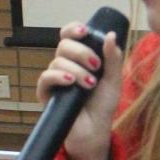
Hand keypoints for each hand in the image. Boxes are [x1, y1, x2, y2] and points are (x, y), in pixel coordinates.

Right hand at [36, 21, 124, 159]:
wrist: (95, 130)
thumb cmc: (103, 105)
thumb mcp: (113, 80)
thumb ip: (113, 58)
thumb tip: (110, 34)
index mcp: (80, 58)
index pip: (70, 36)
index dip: (73, 29)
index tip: (84, 31)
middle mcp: (65, 65)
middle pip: (63, 45)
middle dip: (81, 52)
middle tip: (96, 65)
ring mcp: (55, 79)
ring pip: (57, 61)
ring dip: (76, 70)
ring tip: (90, 83)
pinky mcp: (46, 93)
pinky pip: (46, 77)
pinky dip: (58, 77)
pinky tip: (71, 82)